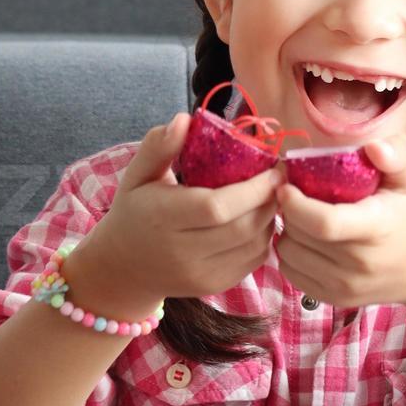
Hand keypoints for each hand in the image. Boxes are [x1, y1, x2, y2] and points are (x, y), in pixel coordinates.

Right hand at [89, 114, 283, 305]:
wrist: (124, 267)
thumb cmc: (135, 211)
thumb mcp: (137, 175)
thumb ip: (157, 146)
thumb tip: (184, 119)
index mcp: (162, 219)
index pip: (217, 207)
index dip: (253, 188)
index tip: (274, 167)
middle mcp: (181, 253)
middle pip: (243, 227)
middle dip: (270, 200)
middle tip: (281, 178)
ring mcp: (200, 275)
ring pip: (254, 245)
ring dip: (271, 218)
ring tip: (272, 196)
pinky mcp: (214, 286)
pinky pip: (254, 261)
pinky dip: (264, 237)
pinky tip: (260, 219)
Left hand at [273, 133, 405, 311]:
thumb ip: (396, 153)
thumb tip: (372, 148)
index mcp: (378, 226)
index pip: (324, 222)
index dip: (295, 203)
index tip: (286, 185)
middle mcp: (361, 263)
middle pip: (299, 235)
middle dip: (288, 210)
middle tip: (294, 195)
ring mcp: (347, 286)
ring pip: (288, 253)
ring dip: (287, 231)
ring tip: (301, 218)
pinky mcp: (335, 299)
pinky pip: (290, 273)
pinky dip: (290, 254)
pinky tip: (306, 241)